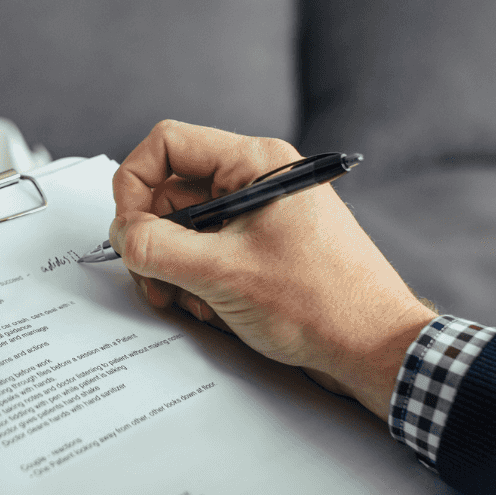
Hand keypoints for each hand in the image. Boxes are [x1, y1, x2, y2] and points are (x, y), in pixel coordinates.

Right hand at [108, 121, 435, 420]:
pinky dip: (198, 284)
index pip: (168, 145)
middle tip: (153, 281)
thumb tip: (121, 235)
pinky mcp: (260, 252)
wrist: (374, 349)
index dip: (134, 184)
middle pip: (171, 193)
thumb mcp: (221, 273)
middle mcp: (256, 182)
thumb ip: (156, 248)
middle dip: (153, 242)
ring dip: (174, 270)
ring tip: (193, 303)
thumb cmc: (322, 304)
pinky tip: (216, 311)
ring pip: (185, 230)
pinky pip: (207, 255)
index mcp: (255, 163)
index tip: (127, 230)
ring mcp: (258, 218)